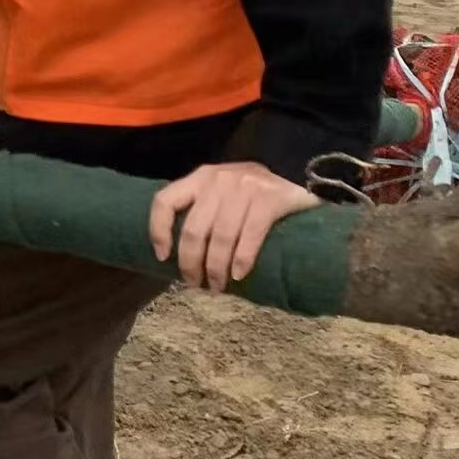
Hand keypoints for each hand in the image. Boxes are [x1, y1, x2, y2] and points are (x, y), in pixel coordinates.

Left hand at [148, 161, 320, 292]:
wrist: (301, 171)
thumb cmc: (256, 188)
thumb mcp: (224, 189)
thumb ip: (205, 206)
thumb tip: (184, 249)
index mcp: (201, 177)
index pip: (165, 201)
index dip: (158, 231)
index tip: (162, 257)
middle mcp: (219, 180)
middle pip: (194, 230)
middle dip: (191, 264)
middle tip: (195, 285)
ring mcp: (245, 187)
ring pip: (221, 238)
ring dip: (216, 269)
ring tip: (217, 287)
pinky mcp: (270, 199)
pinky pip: (249, 236)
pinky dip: (241, 260)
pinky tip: (238, 275)